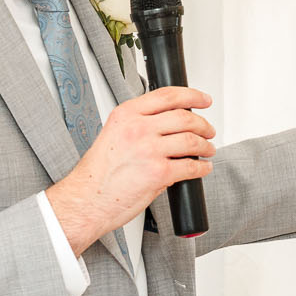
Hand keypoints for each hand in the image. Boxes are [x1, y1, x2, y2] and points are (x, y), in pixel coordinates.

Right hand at [45, 87, 214, 253]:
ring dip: (205, 145)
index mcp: (126, 115)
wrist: (86, 200)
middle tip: (208, 130)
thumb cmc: (97, 174)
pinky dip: (202, 168)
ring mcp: (149, 150)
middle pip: (184, 117)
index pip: (167, 96)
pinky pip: (191, 166)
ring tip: (207, 149)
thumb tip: (167, 125)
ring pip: (191, 140)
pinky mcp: (159, 173)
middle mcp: (138, 129)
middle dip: (203, 124)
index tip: (203, 99)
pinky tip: (202, 168)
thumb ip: (139, 125)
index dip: (192, 95)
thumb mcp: (113, 134)